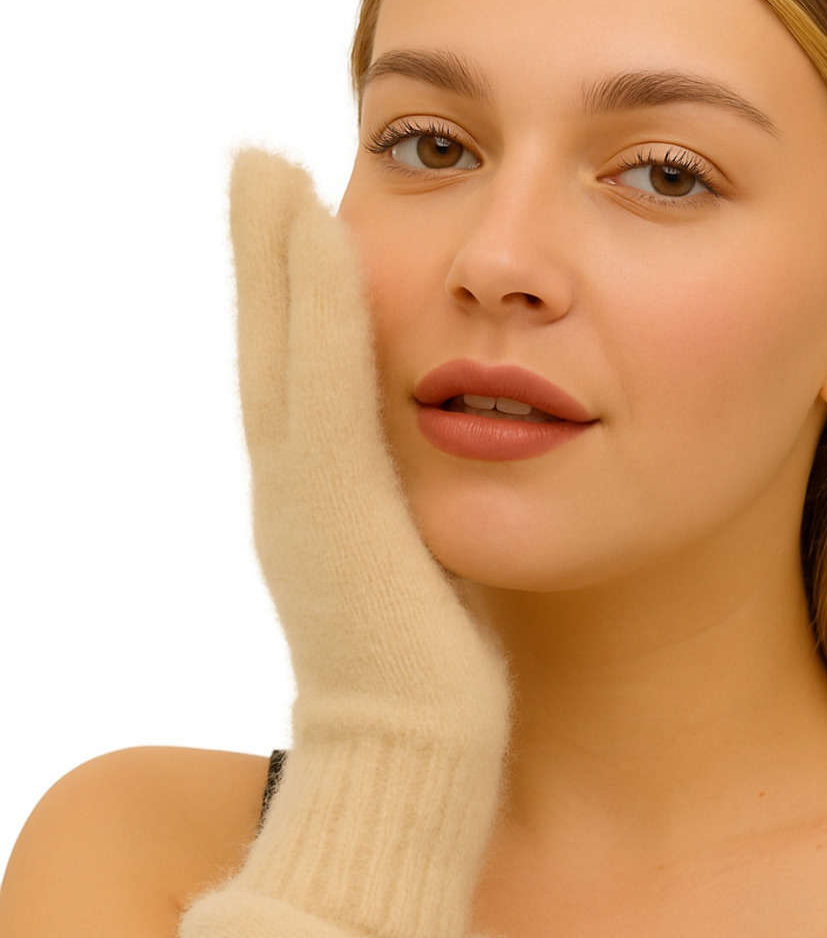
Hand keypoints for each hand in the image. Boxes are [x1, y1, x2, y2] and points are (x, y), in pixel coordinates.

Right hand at [216, 150, 510, 937]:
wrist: (412, 771)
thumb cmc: (434, 692)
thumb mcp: (426, 585)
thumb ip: (422, 524)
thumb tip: (459, 473)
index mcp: (321, 509)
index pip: (300, 383)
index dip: (289, 300)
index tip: (294, 218)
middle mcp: (297, 496)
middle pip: (272, 352)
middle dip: (263, 257)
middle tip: (257, 166)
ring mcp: (307, 503)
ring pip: (284, 356)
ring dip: (275, 260)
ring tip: (269, 172)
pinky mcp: (339, 515)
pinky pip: (325, 389)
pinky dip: (317, 311)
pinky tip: (324, 237)